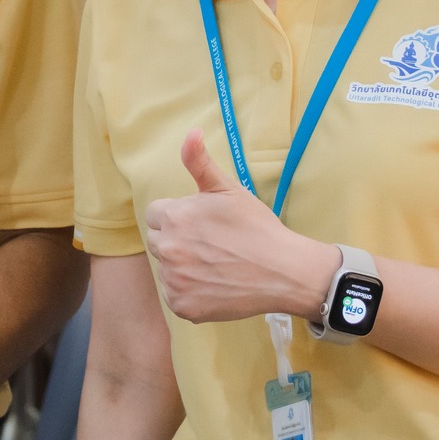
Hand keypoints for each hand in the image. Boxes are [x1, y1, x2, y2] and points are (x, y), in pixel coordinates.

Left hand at [144, 130, 337, 323]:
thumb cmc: (257, 227)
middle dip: (178, 240)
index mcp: (174, 217)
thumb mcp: (228, 189)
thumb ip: (200, 162)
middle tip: (211, 244)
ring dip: (183, 266)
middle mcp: (168, 249)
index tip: (201, 224)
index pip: (155, 215)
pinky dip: (190, 292)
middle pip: (158, 241)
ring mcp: (174, 280)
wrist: (283, 271)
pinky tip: (214, 284)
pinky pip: (175, 295)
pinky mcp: (183, 307)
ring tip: (216, 264)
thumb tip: (190, 132)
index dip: (177, 217)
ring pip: (167, 269)